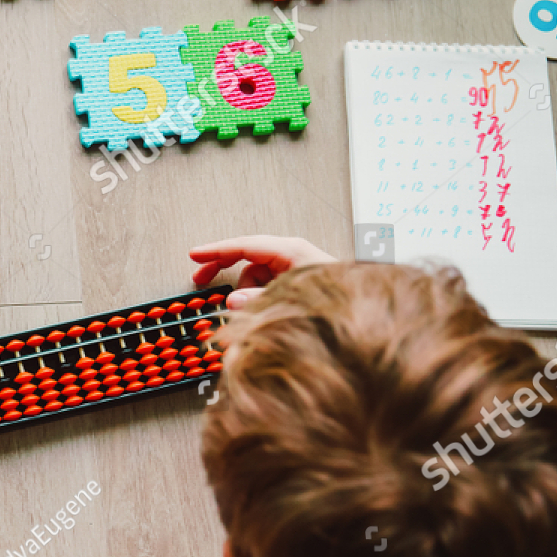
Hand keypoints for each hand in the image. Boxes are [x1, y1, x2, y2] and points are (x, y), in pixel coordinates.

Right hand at [190, 235, 335, 309]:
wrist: (361, 311)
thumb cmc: (335, 296)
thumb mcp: (289, 298)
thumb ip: (258, 299)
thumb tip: (232, 300)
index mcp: (290, 250)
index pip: (244, 245)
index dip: (216, 250)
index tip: (195, 254)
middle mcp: (291, 254)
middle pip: (247, 257)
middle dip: (225, 269)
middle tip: (201, 277)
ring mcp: (293, 267)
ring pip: (256, 276)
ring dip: (246, 294)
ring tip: (248, 311)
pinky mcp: (295, 281)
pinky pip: (267, 286)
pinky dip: (258, 297)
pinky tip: (259, 311)